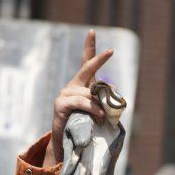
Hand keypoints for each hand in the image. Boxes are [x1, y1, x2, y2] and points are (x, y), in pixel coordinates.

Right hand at [44, 30, 111, 166]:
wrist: (68, 142)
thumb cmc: (86, 126)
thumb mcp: (100, 112)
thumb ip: (107, 100)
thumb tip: (114, 89)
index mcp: (84, 85)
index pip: (86, 62)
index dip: (89, 47)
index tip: (92, 31)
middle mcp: (73, 86)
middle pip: (87, 69)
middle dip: (99, 60)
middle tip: (111, 51)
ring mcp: (65, 94)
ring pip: (87, 93)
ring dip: (98, 104)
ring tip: (102, 116)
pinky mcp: (60, 105)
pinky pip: (80, 103)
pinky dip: (91, 108)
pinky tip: (98, 114)